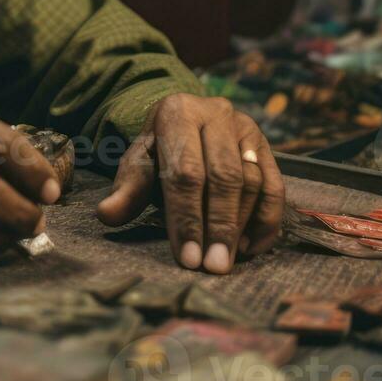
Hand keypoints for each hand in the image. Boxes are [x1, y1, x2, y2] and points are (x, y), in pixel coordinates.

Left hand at [97, 94, 283, 273]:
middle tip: (214, 266)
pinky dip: (266, 220)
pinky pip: (275, 186)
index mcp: (178, 113)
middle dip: (219, 226)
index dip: (187, 217)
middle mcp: (217, 114)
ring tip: (228, 259)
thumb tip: (107, 215)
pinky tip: (250, 248)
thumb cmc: (159, 148)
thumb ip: (127, 188)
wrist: (187, 118)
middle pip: (224, 177)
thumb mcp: (138, 161)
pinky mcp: (266, 145)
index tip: (188, 258)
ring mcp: (246, 127)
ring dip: (242, 226)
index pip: (185, 171)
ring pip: (252, 181)